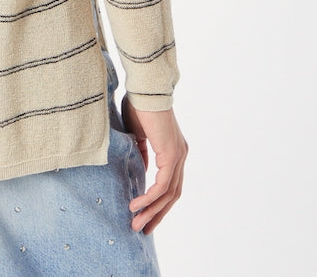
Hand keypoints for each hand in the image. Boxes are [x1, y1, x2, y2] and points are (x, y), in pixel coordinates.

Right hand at [121, 95, 187, 233]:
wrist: (145, 88)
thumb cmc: (140, 105)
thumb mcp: (138, 134)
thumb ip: (143, 152)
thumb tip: (143, 168)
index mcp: (174, 150)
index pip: (170, 184)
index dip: (158, 202)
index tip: (143, 214)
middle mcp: (180, 155)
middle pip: (173, 194)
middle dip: (157, 214)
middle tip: (142, 229)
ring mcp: (178, 155)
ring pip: (168, 193)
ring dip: (152, 211)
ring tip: (136, 223)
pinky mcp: (171, 154)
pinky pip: (162, 184)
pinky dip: (150, 197)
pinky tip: (136, 204)